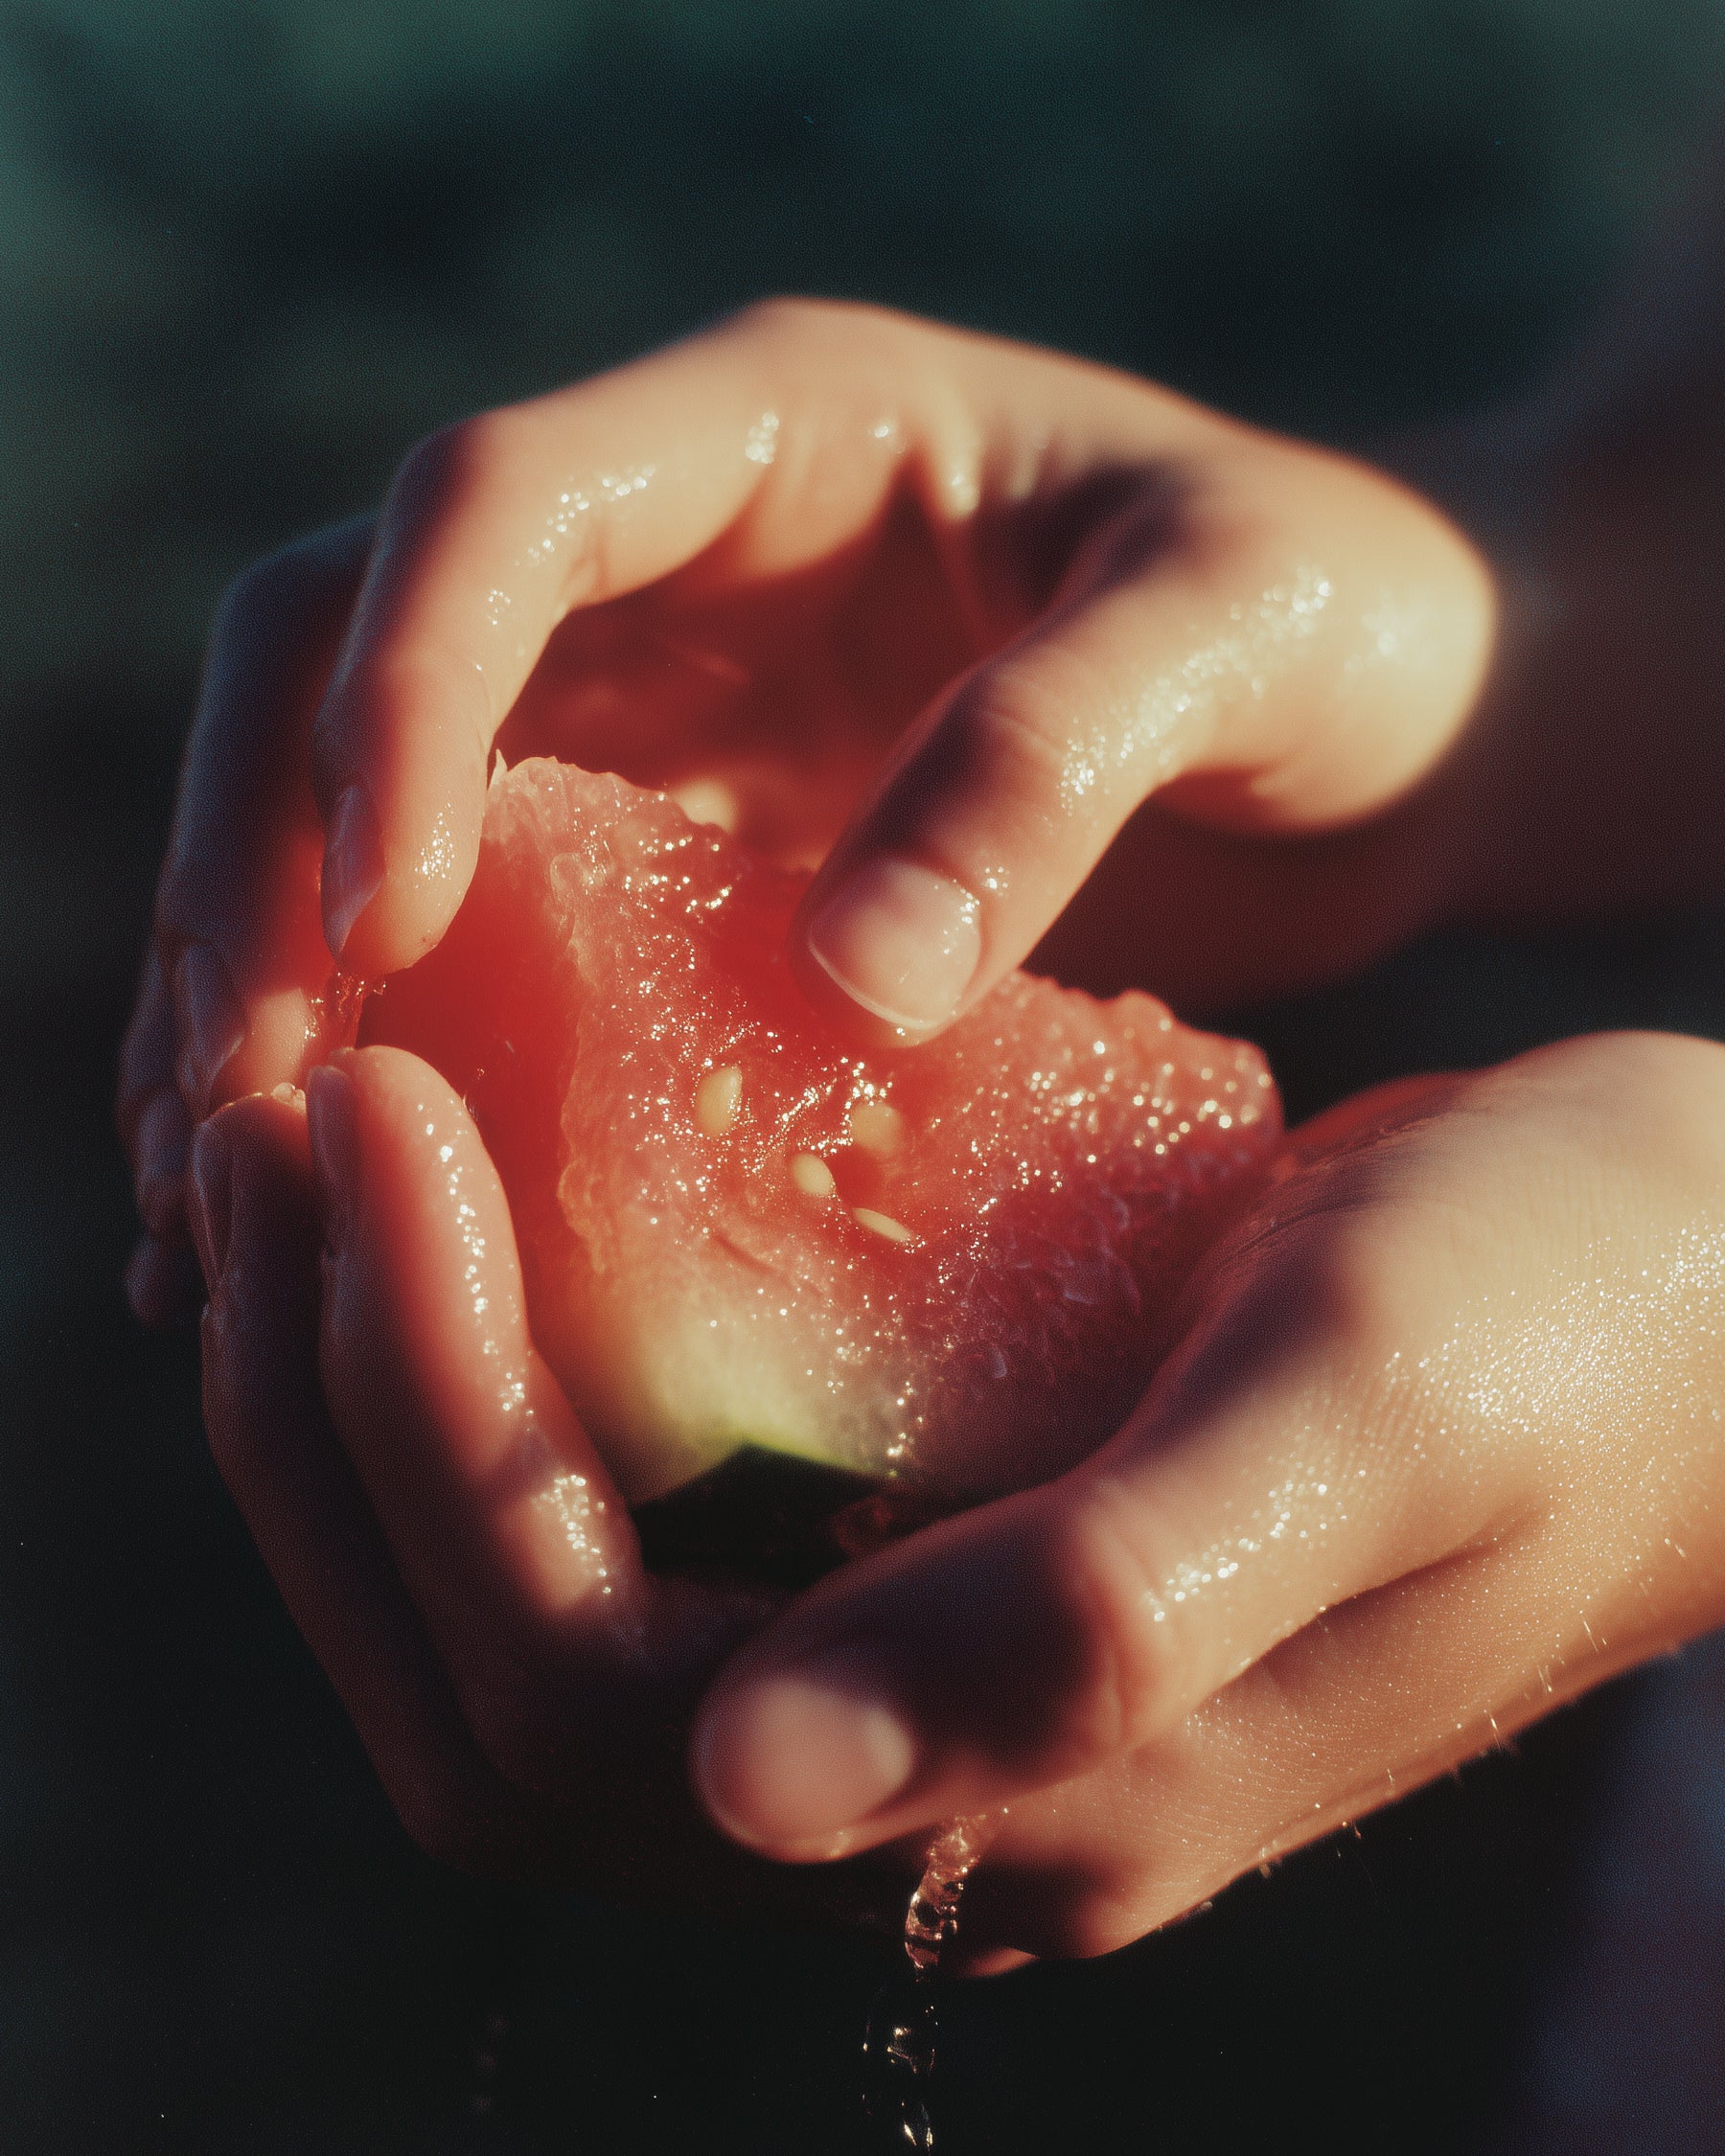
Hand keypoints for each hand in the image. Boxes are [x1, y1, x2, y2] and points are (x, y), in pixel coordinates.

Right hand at [121, 299, 1496, 1319]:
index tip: (388, 927)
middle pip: (343, 649)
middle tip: (241, 1103)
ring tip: (228, 1194)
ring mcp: (666, 710)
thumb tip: (853, 980)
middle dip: (260, 859)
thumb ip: (1054, 755)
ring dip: (282, 981)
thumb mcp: (1244, 633)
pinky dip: (409, 1061)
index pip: (491, 510)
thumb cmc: (1350, 619)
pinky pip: (496, 940)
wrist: (1399, 713)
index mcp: (770, 431)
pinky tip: (367, 1216)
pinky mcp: (693, 861)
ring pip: (369, 805)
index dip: (398, 698)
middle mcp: (673, 557)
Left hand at [195, 1031, 1724, 1969]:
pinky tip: (496, 1146)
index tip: (377, 1122)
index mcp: (1012, 1810)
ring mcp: (912, 1652)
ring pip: (531, 1576)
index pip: (573, 1690)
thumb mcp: (1360, 1427)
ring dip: (387, 1369)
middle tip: (281, 1119)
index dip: (420, 1421)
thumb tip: (741, 1789)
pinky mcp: (929, 1519)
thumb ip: (1085, 1623)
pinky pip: (639, 1467)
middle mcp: (920, 1774)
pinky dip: (517, 1328)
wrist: (1705, 1281)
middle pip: (492, 1668)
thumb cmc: (1578, 1325)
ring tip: (331, 1121)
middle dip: (334, 1401)